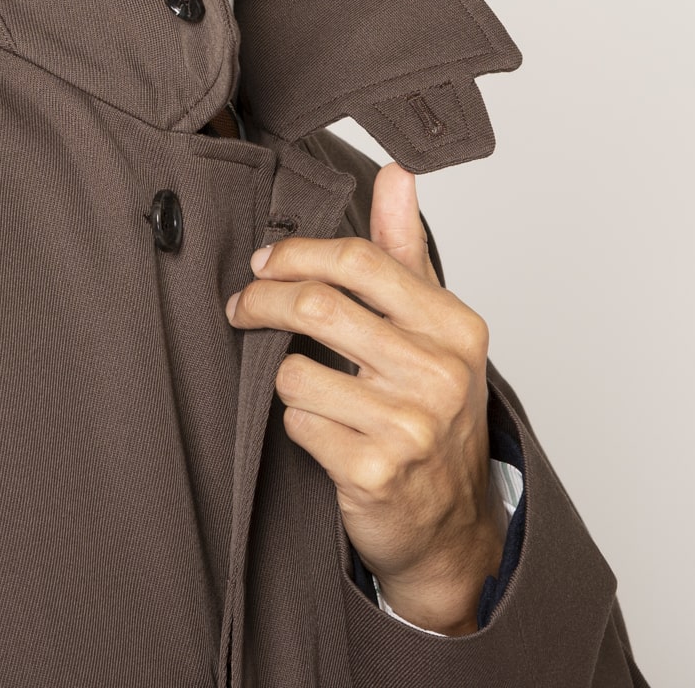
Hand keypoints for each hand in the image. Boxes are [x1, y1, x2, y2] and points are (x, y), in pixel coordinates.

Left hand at [224, 162, 505, 635]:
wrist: (451, 520)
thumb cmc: (431, 406)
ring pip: (296, 372)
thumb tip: (395, 174)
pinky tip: (324, 433)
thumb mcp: (431, 325)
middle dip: (263, 300)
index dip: (298, 254)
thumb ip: (406, 248)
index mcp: (454, 326)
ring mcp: (411, 427)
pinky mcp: (375, 473)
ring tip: (310, 389)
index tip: (264, 262)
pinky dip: (297, 424)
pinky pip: (297, 424)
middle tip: (241, 305)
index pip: (361, 260)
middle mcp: (440, 373)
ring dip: (284, 377)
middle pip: (319, 307)